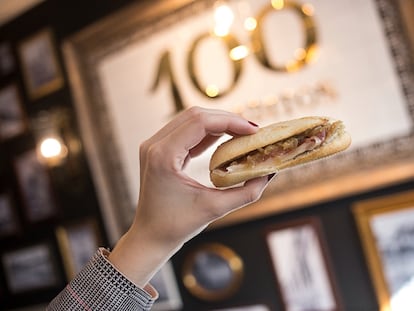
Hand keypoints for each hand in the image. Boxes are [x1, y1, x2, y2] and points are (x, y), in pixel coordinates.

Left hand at [108, 107, 274, 286]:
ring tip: (243, 134)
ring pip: (191, 120)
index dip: (230, 121)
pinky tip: (227, 139)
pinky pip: (186, 132)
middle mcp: (154, 145)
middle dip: (227, 120)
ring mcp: (154, 145)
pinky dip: (208, 133)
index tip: (253, 131)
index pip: (200, 122)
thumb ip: (246, 192)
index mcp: (163, 155)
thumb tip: (269, 174)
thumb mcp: (215, 208)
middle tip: (252, 132)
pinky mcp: (159, 150)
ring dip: (218, 124)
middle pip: (195, 115)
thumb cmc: (177, 226)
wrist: (150, 236)